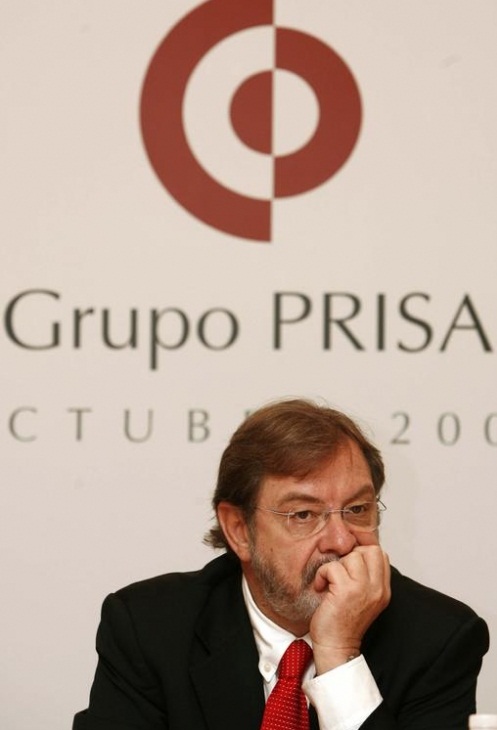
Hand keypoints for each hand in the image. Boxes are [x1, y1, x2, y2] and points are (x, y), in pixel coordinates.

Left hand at [309, 545, 390, 672]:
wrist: (336, 646)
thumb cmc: (343, 622)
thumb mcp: (364, 598)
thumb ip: (366, 578)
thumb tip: (354, 552)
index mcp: (383, 590)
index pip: (380, 554)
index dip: (362, 553)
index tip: (349, 565)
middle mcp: (377, 588)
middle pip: (370, 550)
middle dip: (352, 556)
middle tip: (341, 572)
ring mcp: (363, 589)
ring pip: (352, 556)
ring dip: (336, 565)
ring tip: (330, 581)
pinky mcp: (346, 591)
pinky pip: (332, 567)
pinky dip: (322, 574)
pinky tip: (321, 587)